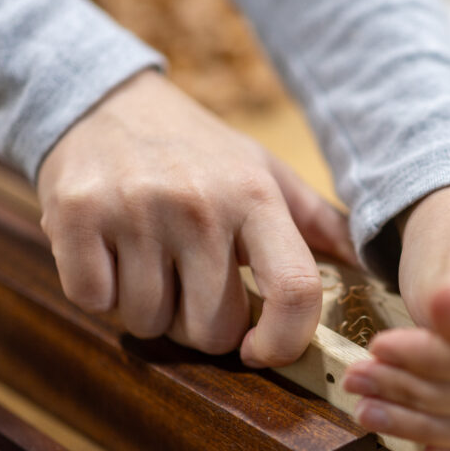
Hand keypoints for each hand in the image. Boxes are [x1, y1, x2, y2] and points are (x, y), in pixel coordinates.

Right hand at [37, 69, 356, 365]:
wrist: (102, 100)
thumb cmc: (197, 152)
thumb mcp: (264, 173)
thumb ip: (319, 225)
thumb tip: (374, 266)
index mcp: (255, 196)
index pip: (293, 291)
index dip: (282, 342)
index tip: (259, 350)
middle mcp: (199, 203)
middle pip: (211, 329)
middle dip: (199, 325)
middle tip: (187, 284)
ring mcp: (135, 209)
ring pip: (149, 322)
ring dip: (146, 307)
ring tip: (146, 259)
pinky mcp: (76, 215)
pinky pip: (94, 300)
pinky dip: (98, 290)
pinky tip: (106, 252)